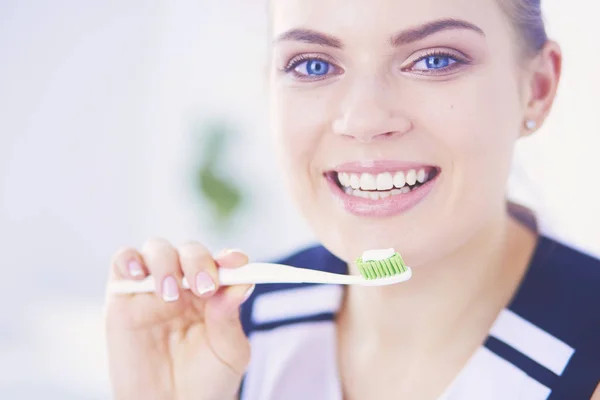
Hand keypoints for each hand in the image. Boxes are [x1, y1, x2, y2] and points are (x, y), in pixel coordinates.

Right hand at [104, 238, 253, 399]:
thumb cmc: (205, 382)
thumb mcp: (229, 352)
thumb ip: (230, 317)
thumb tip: (241, 283)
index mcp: (215, 293)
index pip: (223, 262)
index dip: (230, 257)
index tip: (236, 263)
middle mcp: (185, 284)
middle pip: (190, 251)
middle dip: (198, 262)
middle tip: (204, 288)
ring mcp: (153, 288)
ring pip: (157, 249)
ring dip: (166, 263)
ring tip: (171, 296)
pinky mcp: (122, 298)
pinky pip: (121, 263)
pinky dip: (129, 259)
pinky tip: (139, 274)